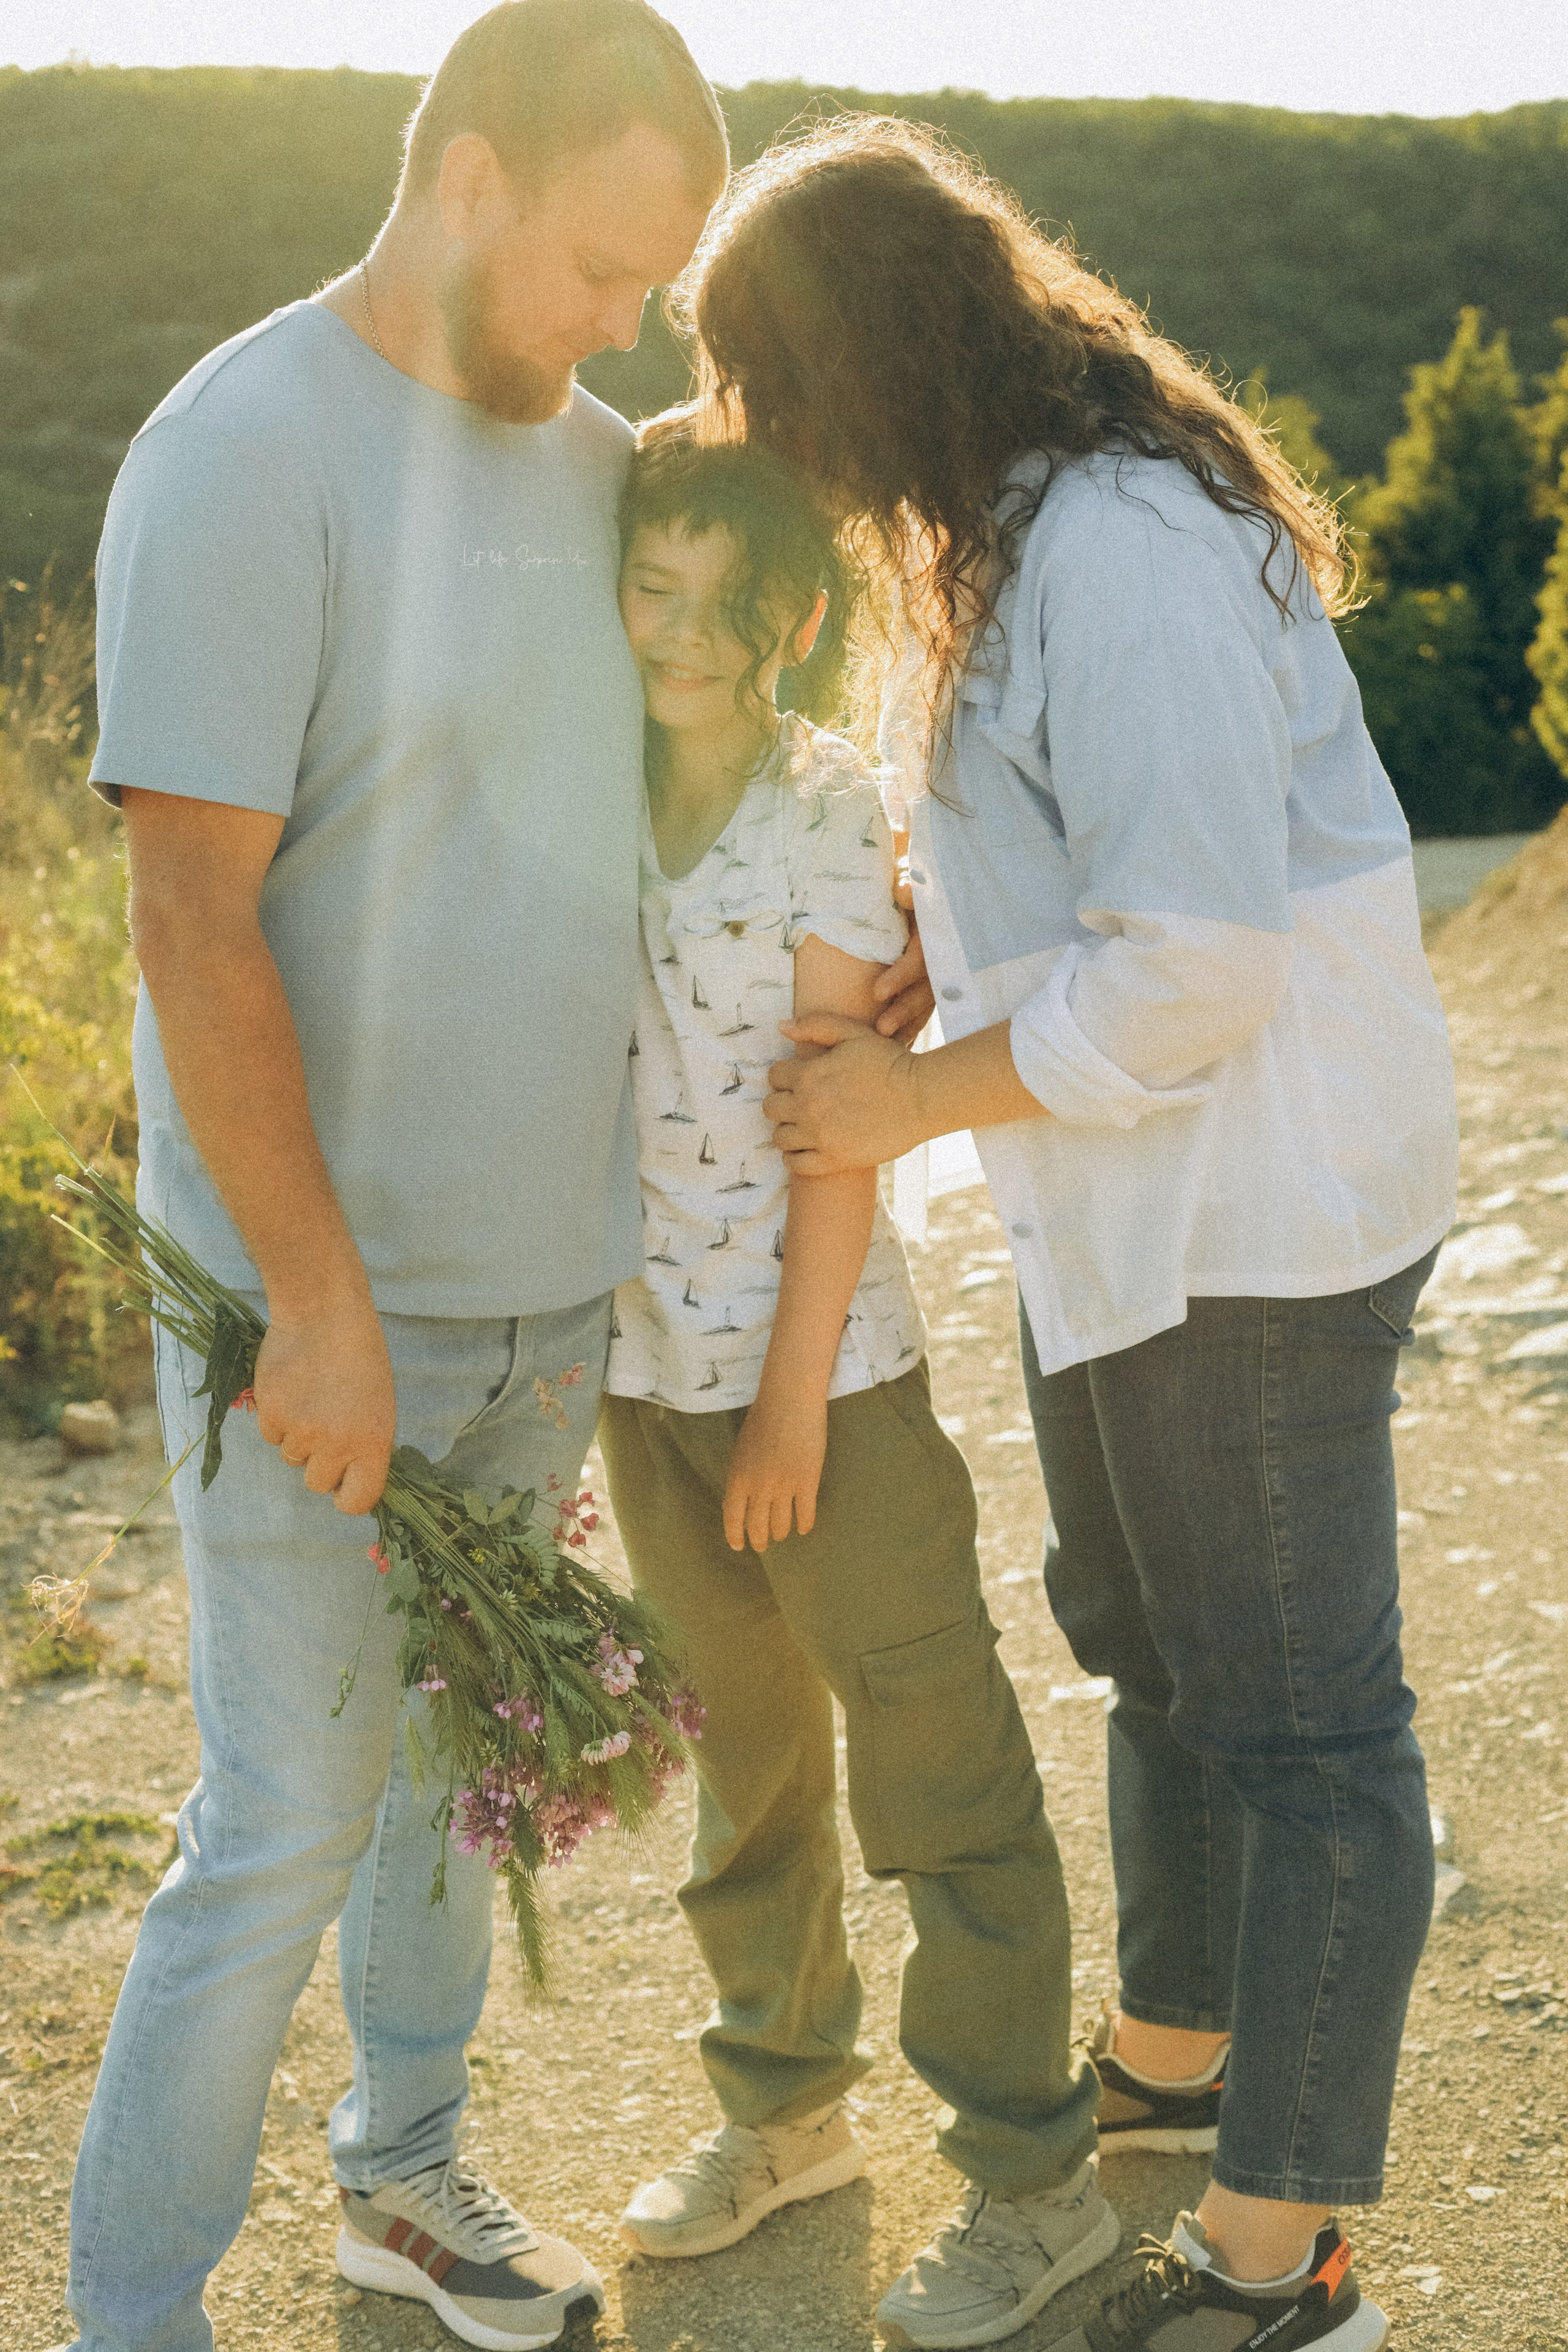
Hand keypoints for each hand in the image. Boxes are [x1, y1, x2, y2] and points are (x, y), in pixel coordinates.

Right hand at [253, 1292, 395, 1515]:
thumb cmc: (359, 1355)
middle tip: (324, 1426)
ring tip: (310, 1396)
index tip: (343, 1485)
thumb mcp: (379, 1403)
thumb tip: (348, 1477)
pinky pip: (271, 1435)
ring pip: (291, 1458)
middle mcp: (338, 1444)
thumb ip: (365, 1443)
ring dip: (297, 1436)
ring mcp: (303, 1432)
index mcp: (373, 1442)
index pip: (357, 1501)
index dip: (347, 1496)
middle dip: (318, 1463)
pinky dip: (277, 1418)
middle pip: (317, 1483)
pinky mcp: (272, 1416)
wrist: (323, 1313)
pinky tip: (291, 1388)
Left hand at [723, 1384, 827, 1552]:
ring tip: (782, 1533)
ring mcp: (784, 1486)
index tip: (740, 1546)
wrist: (789, 1400)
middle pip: (757, 1527)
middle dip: (760, 1540)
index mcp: (738, 1478)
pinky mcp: (808, 1482)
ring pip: (781, 1525)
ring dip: (781, 1533)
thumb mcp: (741, 1449)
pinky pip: (806, 1515)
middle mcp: (758, 1487)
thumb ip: (742, 1476)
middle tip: (763, 1544)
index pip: (733, 1518)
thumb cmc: (763, 1418)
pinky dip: (804, 1525)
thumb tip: (743, 1501)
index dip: (736, 1536)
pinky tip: (804, 1527)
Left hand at [768, 1013, 926, 1172]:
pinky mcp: (833, 1159)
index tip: (800, 1078)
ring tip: (806, 1126)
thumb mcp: (853, 1033)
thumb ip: (816, 1025)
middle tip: (802, 1102)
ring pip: (779, 1137)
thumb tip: (781, 1027)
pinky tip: (809, 1147)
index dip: (785, 1075)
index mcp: (809, 1075)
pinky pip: (795, 1164)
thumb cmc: (889, 1062)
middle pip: (770, 1107)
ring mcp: (819, 1136)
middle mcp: (808, 1106)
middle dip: (783, 1102)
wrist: (920, 1098)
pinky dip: (796, 1157)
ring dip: (788, 1130)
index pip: (773, 1076)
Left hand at [872, 887, 934, 1043]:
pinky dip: (915, 1022)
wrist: (935, 885)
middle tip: (881, 1029)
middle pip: (928, 986)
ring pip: (930, 998)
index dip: (901, 975)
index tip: (877, 993)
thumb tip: (902, 891)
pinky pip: (928, 1003)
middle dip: (905, 1008)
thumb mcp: (913, 876)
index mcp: (938, 928)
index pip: (921, 958)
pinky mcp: (940, 977)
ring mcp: (945, 966)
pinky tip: (901, 1042)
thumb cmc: (914, 879)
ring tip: (885, 1039)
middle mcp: (945, 951)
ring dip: (909, 1020)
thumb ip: (908, 884)